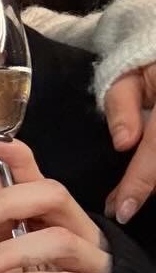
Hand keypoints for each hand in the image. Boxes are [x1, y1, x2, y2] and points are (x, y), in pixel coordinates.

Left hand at [104, 63, 155, 225]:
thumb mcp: (127, 75)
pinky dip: (155, 170)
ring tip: (130, 197)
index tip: (122, 210)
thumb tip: (123, 143)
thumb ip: (122, 106)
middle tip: (120, 207)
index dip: (139, 182)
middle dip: (147, 188)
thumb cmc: (144, 62)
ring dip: (155, 184)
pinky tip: (146, 184)